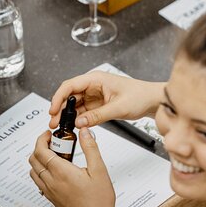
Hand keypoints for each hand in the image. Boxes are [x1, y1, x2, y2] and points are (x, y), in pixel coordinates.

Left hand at [29, 129, 122, 206]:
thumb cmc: (98, 201)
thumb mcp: (99, 169)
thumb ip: (90, 148)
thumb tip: (85, 132)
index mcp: (62, 173)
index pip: (41, 151)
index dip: (42, 139)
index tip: (49, 133)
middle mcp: (51, 182)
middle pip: (33, 159)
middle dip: (40, 146)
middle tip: (53, 141)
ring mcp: (49, 191)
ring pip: (33, 171)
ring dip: (39, 159)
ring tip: (55, 154)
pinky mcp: (51, 198)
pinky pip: (38, 181)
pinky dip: (41, 171)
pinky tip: (56, 170)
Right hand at [49, 71, 164, 128]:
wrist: (153, 101)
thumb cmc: (141, 96)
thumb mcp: (118, 107)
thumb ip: (97, 115)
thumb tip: (79, 122)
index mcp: (97, 79)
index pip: (70, 85)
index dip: (58, 97)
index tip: (52, 110)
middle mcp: (93, 85)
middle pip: (69, 95)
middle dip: (60, 109)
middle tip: (54, 123)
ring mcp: (95, 95)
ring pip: (74, 104)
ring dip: (67, 115)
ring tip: (60, 127)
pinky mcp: (98, 104)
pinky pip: (83, 111)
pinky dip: (77, 118)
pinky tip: (73, 127)